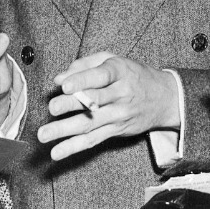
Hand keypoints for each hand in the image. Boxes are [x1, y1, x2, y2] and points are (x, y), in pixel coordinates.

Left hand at [37, 52, 179, 160]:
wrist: (165, 98)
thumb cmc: (132, 74)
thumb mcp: (112, 59)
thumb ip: (84, 65)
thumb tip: (59, 78)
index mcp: (119, 71)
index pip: (99, 76)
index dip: (82, 81)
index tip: (64, 86)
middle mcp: (120, 94)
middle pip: (93, 101)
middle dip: (70, 105)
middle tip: (52, 108)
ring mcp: (118, 115)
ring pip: (90, 124)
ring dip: (65, 131)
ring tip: (44, 135)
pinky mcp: (116, 131)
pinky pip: (93, 140)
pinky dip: (74, 147)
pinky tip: (57, 152)